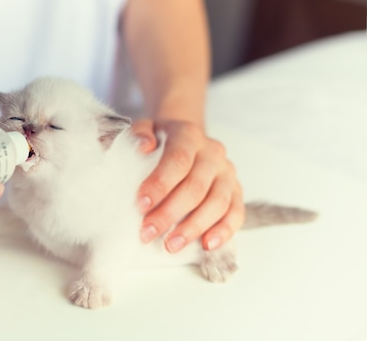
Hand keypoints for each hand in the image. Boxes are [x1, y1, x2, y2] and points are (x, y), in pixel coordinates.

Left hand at [132, 119, 243, 251]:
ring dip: (193, 228)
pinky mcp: (236, 191)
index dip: (160, 184)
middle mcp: (212, 152)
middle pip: (195, 187)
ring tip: (170, 245)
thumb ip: (138, 134)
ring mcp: (227, 172)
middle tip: (147, 233)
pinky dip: (223, 231)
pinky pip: (236, 213)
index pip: (177, 160)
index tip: (141, 206)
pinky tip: (206, 246)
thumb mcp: (144, 129)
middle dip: (169, 214)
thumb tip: (143, 146)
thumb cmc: (159, 140)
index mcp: (189, 135)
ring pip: (217, 203)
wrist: (184, 138)